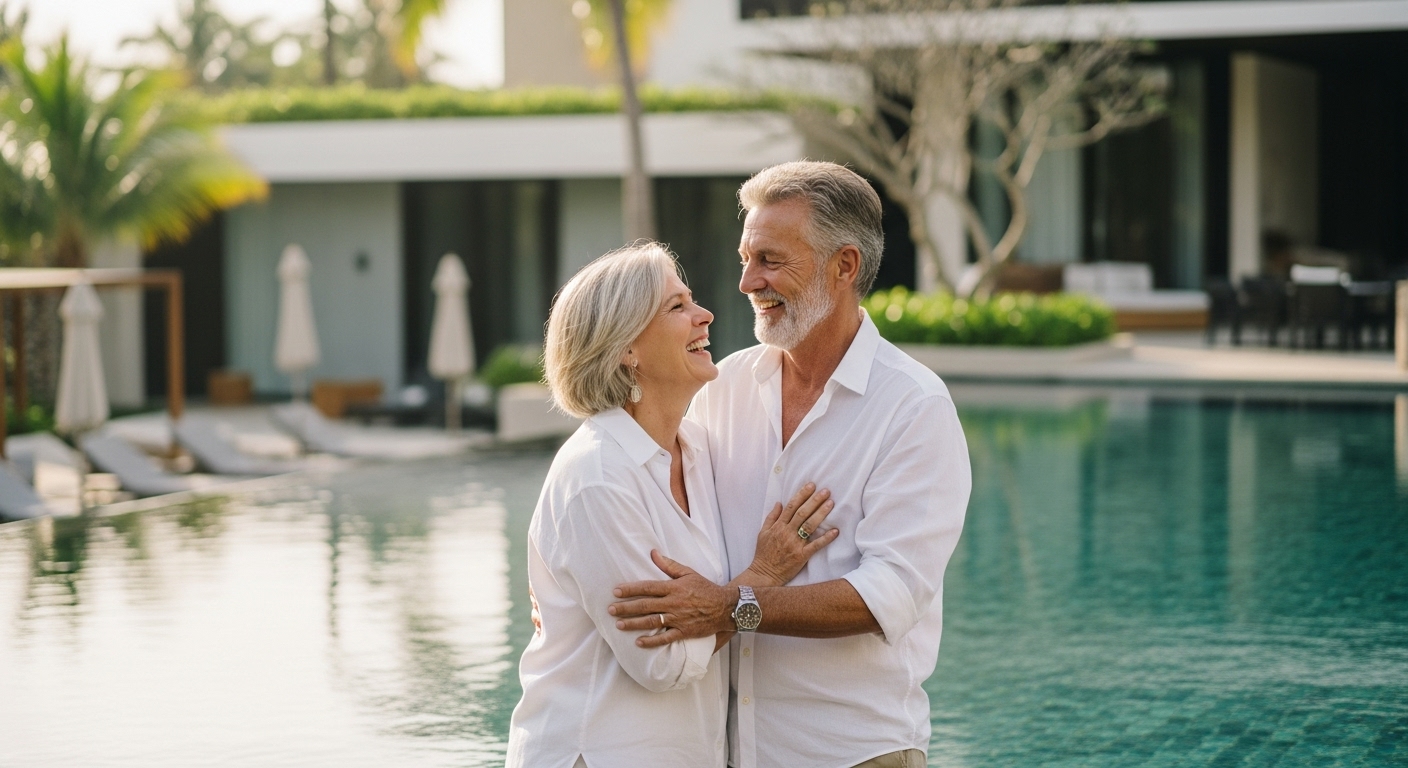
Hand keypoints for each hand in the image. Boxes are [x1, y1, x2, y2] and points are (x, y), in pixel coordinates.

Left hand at [609, 550, 732, 648]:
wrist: (726, 606)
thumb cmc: (705, 588)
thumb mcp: (688, 572)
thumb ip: (669, 565)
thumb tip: (653, 553)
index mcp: (674, 587)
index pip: (647, 587)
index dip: (630, 589)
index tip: (616, 591)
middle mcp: (674, 603)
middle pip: (645, 606)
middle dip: (626, 608)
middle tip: (610, 610)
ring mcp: (679, 618)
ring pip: (652, 622)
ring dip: (634, 624)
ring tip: (619, 625)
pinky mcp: (684, 631)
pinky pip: (665, 638)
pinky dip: (652, 641)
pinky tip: (638, 642)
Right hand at [745, 482, 838, 586]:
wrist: (764, 574)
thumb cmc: (763, 554)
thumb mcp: (763, 533)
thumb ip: (771, 517)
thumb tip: (779, 502)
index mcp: (778, 526)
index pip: (791, 506)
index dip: (802, 495)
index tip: (811, 485)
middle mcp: (786, 532)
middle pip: (802, 513)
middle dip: (814, 500)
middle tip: (826, 491)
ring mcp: (794, 544)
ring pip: (809, 525)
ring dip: (821, 514)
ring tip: (831, 503)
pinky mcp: (801, 556)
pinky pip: (815, 545)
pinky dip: (825, 538)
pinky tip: (835, 531)